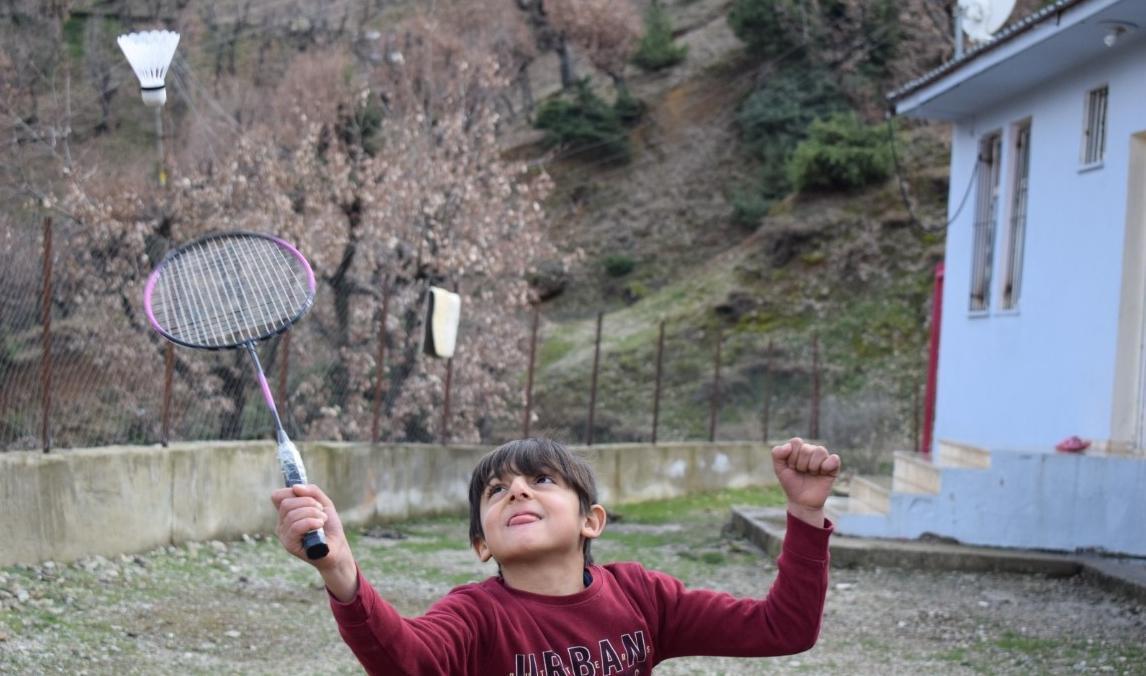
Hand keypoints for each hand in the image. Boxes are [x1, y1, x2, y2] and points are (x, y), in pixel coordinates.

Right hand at [271, 484, 357, 600]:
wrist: (337, 547)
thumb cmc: (329, 526)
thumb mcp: (324, 503)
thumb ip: (312, 491)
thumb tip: (295, 487)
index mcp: (286, 513)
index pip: (277, 496)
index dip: (292, 492)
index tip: (309, 498)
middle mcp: (281, 523)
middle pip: (286, 503)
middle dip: (308, 502)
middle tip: (321, 511)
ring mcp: (284, 535)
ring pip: (292, 514)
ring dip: (313, 513)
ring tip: (322, 520)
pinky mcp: (289, 545)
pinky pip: (296, 527)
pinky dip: (311, 522)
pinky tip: (320, 525)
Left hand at [772, 437, 840, 525]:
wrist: (802, 501)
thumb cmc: (791, 483)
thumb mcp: (779, 468)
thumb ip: (777, 453)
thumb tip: (789, 446)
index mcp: (799, 448)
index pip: (796, 442)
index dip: (792, 456)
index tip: (791, 467)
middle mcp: (812, 451)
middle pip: (806, 449)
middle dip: (801, 464)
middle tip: (801, 472)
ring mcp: (823, 458)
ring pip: (820, 451)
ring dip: (812, 466)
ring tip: (811, 474)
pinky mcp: (833, 467)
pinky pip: (834, 458)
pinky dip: (827, 466)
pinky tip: (822, 473)